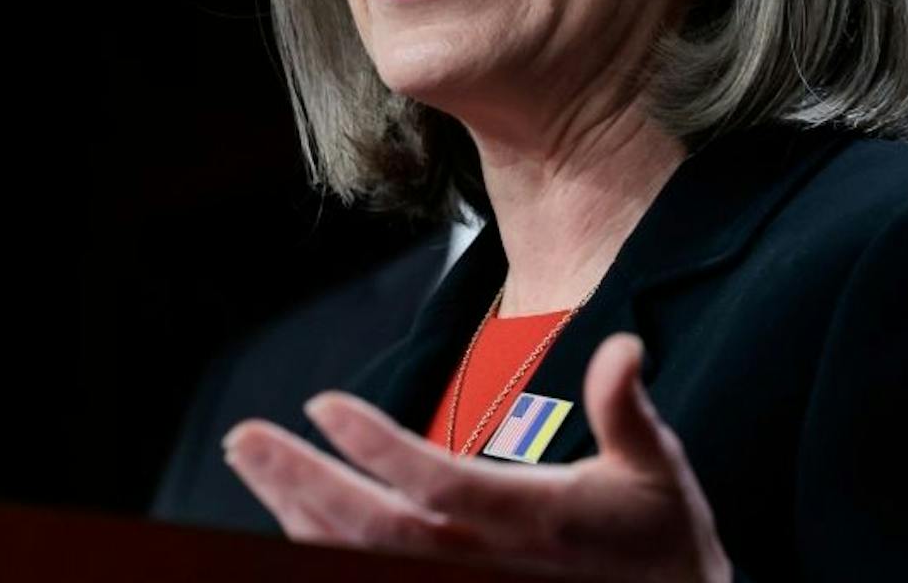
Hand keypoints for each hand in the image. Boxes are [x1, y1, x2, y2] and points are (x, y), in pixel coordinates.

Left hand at [222, 333, 729, 581]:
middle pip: (377, 527)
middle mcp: (486, 558)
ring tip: (250, 461)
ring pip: (363, 558)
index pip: (438, 482)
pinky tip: (287, 514)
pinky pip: (375, 576)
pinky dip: (320, 547)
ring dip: (297, 510)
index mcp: (531, 517)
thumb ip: (626, 406)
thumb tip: (622, 347)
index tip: (323, 404)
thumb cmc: (661, 536)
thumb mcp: (655, 466)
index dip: (378, 448)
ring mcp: (467, 581)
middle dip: (304, 480)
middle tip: (246, 438)